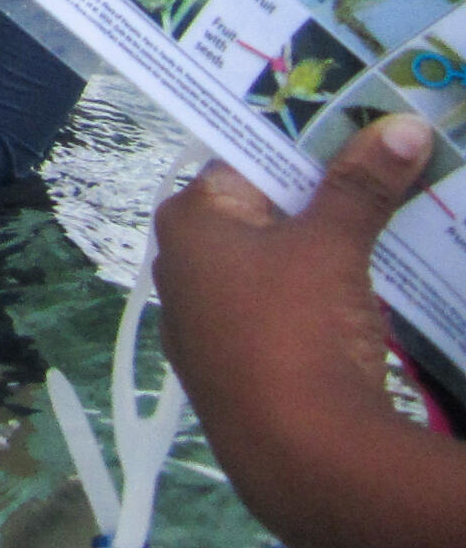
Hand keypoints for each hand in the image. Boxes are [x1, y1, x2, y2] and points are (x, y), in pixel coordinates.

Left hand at [154, 116, 460, 542]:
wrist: (299, 457)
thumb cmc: (297, 329)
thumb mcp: (334, 245)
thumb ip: (361, 184)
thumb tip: (402, 124)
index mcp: (186, 221)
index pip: (242, 164)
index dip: (298, 153)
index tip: (351, 140)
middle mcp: (179, 265)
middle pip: (255, 216)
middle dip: (313, 205)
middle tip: (375, 182)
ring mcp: (199, 323)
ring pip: (266, 270)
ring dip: (316, 258)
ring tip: (377, 237)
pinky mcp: (227, 369)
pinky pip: (270, 318)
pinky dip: (307, 307)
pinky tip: (352, 308)